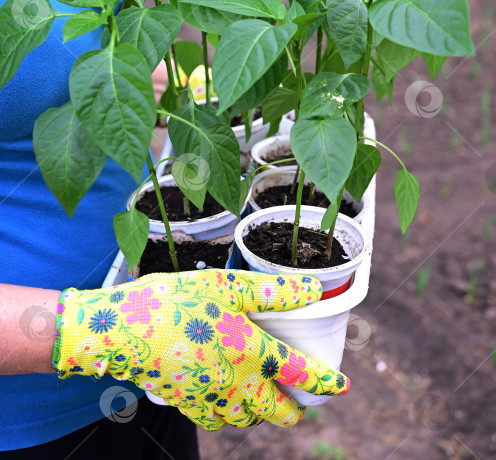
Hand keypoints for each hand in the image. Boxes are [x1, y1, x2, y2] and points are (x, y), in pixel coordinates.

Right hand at [53, 270, 348, 428]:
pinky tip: (223, 398)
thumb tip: (313, 291)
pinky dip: (227, 415)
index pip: (299, 373)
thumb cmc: (177, 301)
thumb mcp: (227, 285)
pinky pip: (215, 420)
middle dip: (293, 411)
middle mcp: (236, 383)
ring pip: (247, 420)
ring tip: (263, 397)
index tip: (340, 387)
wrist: (123, 329)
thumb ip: (272, 291)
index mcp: (251, 352)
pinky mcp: (186, 403)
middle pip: (276, 412)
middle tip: (299, 402)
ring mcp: (209, 398)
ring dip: (261, 413)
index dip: (324, 381)